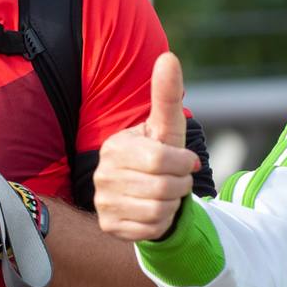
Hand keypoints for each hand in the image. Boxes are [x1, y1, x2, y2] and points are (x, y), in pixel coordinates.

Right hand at [94, 52, 199, 241]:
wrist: (147, 193)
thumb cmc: (160, 154)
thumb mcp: (166, 127)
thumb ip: (166, 95)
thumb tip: (169, 57)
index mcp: (114, 147)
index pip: (161, 159)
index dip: (183, 163)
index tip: (184, 161)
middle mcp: (102, 174)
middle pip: (163, 186)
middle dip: (180, 185)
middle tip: (176, 180)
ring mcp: (102, 202)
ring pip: (158, 210)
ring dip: (172, 204)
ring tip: (165, 194)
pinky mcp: (109, 226)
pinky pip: (150, 229)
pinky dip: (162, 222)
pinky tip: (155, 211)